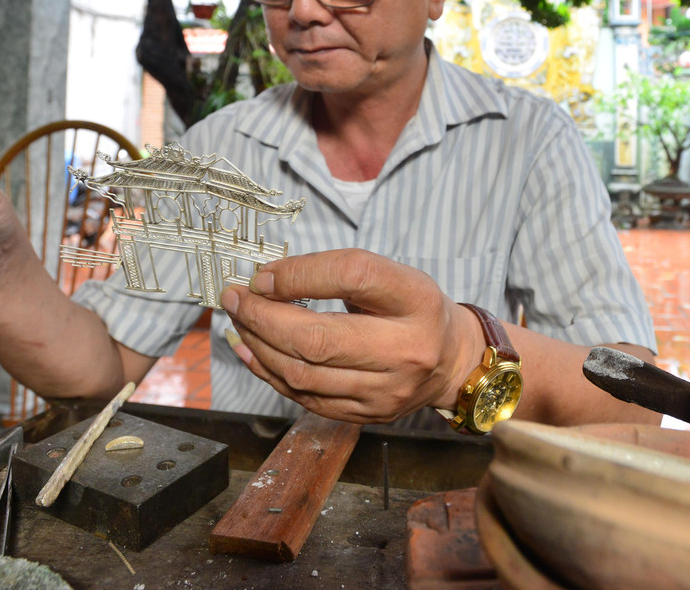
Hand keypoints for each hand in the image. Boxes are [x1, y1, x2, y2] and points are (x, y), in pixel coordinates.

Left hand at [219, 249, 483, 424]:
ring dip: (259, 346)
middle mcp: (408, 349)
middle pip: (319, 338)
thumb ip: (337, 273)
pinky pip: (306, 398)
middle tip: (237, 300)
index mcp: (417, 299)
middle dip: (263, 318)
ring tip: (241, 322)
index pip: (352, 276)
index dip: (299, 274)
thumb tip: (266, 282)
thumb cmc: (413, 309)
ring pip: (304, 374)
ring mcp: (388, 390)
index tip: (264, 275)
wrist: (452, 361)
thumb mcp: (391, 275)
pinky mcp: (370, 416)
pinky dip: (271, 374)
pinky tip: (253, 352)